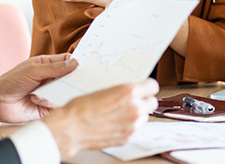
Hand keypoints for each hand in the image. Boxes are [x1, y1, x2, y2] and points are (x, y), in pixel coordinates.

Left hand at [0, 53, 77, 125]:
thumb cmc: (10, 82)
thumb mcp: (33, 70)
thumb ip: (54, 68)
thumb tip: (74, 63)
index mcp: (47, 65)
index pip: (66, 60)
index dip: (75, 62)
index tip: (83, 64)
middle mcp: (50, 78)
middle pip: (69, 77)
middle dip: (69, 79)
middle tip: (68, 80)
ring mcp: (50, 92)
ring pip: (65, 91)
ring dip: (55, 91)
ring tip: (41, 92)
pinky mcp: (48, 107)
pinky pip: (57, 104)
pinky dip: (49, 102)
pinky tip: (37, 100)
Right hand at [42, 78, 158, 158]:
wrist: (71, 128)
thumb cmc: (81, 108)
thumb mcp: (104, 90)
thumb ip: (123, 91)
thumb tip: (131, 92)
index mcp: (129, 92)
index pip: (153, 86)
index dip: (147, 87)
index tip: (144, 88)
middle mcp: (134, 108)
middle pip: (153, 102)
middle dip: (145, 100)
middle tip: (135, 100)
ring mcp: (132, 125)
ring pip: (145, 117)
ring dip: (137, 114)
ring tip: (121, 113)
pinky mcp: (127, 137)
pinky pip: (135, 129)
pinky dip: (128, 126)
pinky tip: (115, 123)